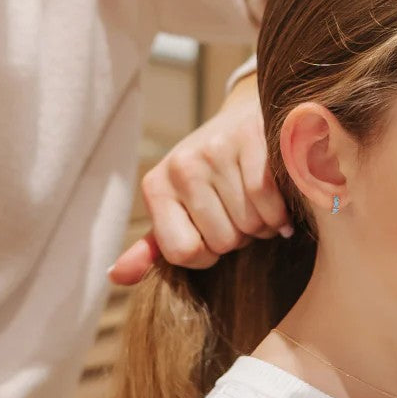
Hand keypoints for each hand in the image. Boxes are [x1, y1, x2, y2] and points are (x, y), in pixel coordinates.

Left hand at [109, 73, 293, 280]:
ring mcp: (215, 149)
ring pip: (250, 224)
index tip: (213, 234)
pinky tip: (279, 204)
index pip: (183, 252)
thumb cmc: (212, 177)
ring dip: (263, 226)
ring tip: (259, 206)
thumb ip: (155, 246)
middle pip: (223, 242)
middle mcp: (181, 166)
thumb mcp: (177, 209)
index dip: (208, 255)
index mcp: (156, 187)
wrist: (245, 121)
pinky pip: (267, 200)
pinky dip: (280, 213)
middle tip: (240, 213)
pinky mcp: (250, 138)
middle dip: (240, 237)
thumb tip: (116, 276)